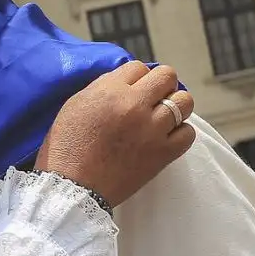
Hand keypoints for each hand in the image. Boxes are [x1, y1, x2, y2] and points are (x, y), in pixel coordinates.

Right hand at [35, 61, 195, 206]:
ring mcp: (152, 129)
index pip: (138, 67)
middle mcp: (135, 105)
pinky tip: (166, 137)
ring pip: (184, 102)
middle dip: (161, 85)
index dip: (136, 77)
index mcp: (110, 91)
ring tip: (163, 116)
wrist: (72, 188)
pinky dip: (180, 132)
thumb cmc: (66, 148)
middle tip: (152, 99)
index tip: (132, 90)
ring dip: (175, 105)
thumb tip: (124, 82)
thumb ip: (101, 88)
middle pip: (167, 77)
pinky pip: (188, 133)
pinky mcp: (163, 153)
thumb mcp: (74, 106)